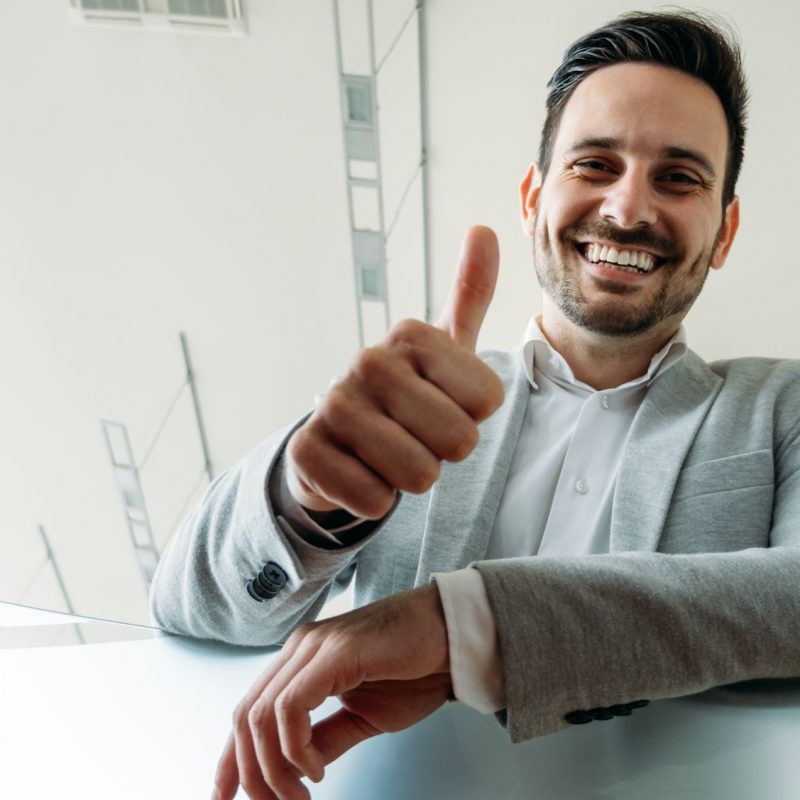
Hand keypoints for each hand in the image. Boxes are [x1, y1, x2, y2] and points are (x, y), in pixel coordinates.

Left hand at [212, 584, 450, 799]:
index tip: (226, 799)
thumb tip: (296, 768)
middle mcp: (299, 648)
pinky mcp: (334, 651)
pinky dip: (295, 746)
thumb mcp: (363, 715)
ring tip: (300, 794)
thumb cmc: (416, 667)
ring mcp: (313, 646)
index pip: (248, 711)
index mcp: (301, 661)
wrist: (453, 633)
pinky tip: (316, 767)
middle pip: (245, 716)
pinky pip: (291, 705)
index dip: (230, 760)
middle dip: (252, 774)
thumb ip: (327, 737)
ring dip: (274, 768)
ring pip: (261, 714)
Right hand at [286, 225, 503, 517]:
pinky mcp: (306, 450)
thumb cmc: (406, 394)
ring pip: (417, 475)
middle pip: (459, 441)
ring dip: (411, 478)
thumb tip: (484, 228)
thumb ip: (469, 294)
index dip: (473, 416)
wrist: (338, 436)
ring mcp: (333, 405)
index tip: (445, 404)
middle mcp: (369, 361)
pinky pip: (374, 500)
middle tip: (418, 436)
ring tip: (390, 455)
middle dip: (444, 453)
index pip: (488, 401)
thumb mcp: (442, 348)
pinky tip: (360, 473)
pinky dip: (375, 499)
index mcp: (412, 335)